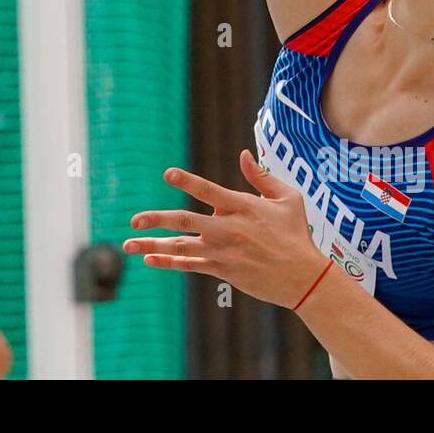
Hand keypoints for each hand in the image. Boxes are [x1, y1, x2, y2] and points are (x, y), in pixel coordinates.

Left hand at [124, 149, 322, 308]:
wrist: (304, 278)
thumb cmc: (297, 235)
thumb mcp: (288, 199)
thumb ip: (262, 177)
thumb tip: (244, 154)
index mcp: (243, 206)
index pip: (209, 191)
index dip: (188, 181)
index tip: (167, 174)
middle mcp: (229, 228)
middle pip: (186, 221)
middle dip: (157, 219)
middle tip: (134, 219)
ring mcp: (224, 251)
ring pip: (182, 247)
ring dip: (153, 244)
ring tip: (129, 244)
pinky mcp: (223, 270)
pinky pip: (190, 266)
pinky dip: (169, 262)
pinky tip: (150, 259)